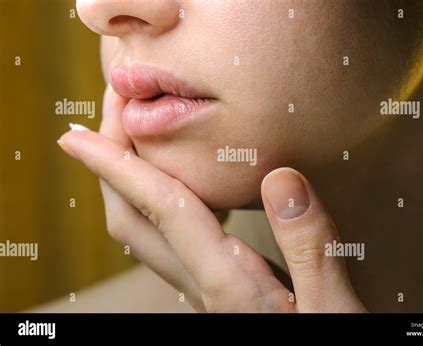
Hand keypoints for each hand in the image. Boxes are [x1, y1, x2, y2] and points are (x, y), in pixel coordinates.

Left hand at [57, 87, 365, 311]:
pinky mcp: (214, 286)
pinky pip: (167, 236)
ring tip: (133, 139)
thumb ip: (310, 245)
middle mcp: (202, 284)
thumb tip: (281, 179)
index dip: (116, 168)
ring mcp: (203, 287)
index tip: (77, 138)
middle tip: (109, 116)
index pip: (162, 210)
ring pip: (142, 230)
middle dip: (109, 168)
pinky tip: (177, 181)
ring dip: (127, 182)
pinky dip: (156, 199)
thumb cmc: (324, 342)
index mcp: (226, 284)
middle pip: (131, 222)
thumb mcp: (330, 306)